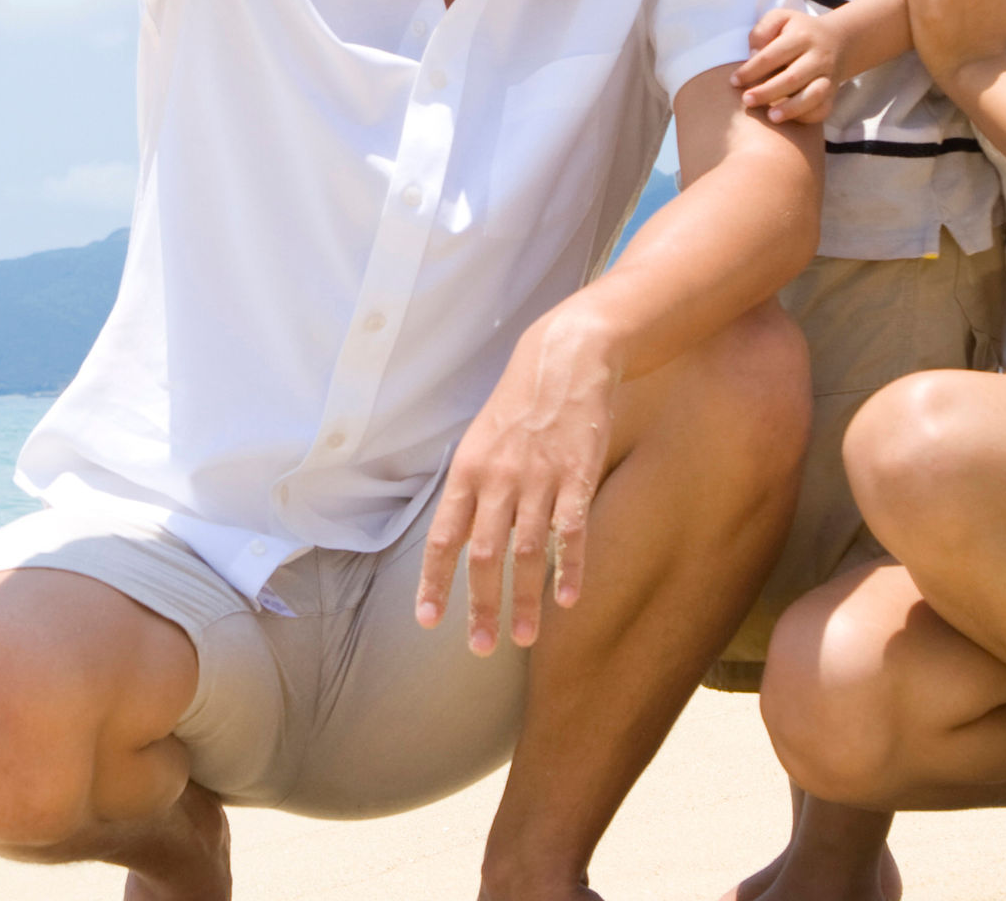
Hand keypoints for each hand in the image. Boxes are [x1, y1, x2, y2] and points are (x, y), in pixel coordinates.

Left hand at [418, 314, 617, 655]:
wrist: (564, 358)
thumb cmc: (517, 404)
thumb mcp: (479, 441)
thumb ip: (470, 493)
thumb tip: (456, 543)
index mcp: (467, 471)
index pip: (443, 537)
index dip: (434, 581)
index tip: (428, 620)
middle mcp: (499, 478)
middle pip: (485, 555)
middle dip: (481, 606)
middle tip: (481, 647)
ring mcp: (539, 478)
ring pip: (527, 551)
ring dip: (524, 599)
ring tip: (523, 638)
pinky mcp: (578, 474)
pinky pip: (571, 530)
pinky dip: (570, 567)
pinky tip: (569, 599)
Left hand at [733, 7, 841, 124]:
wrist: (838, 41)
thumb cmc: (798, 31)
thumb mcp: (780, 18)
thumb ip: (762, 30)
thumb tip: (753, 54)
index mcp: (801, 36)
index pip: (772, 55)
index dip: (751, 70)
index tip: (734, 81)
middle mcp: (817, 57)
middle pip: (792, 77)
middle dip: (767, 92)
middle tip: (746, 101)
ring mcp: (827, 76)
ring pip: (814, 95)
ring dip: (791, 108)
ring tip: (771, 117)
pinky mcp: (832, 92)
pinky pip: (823, 108)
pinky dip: (808, 116)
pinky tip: (789, 119)